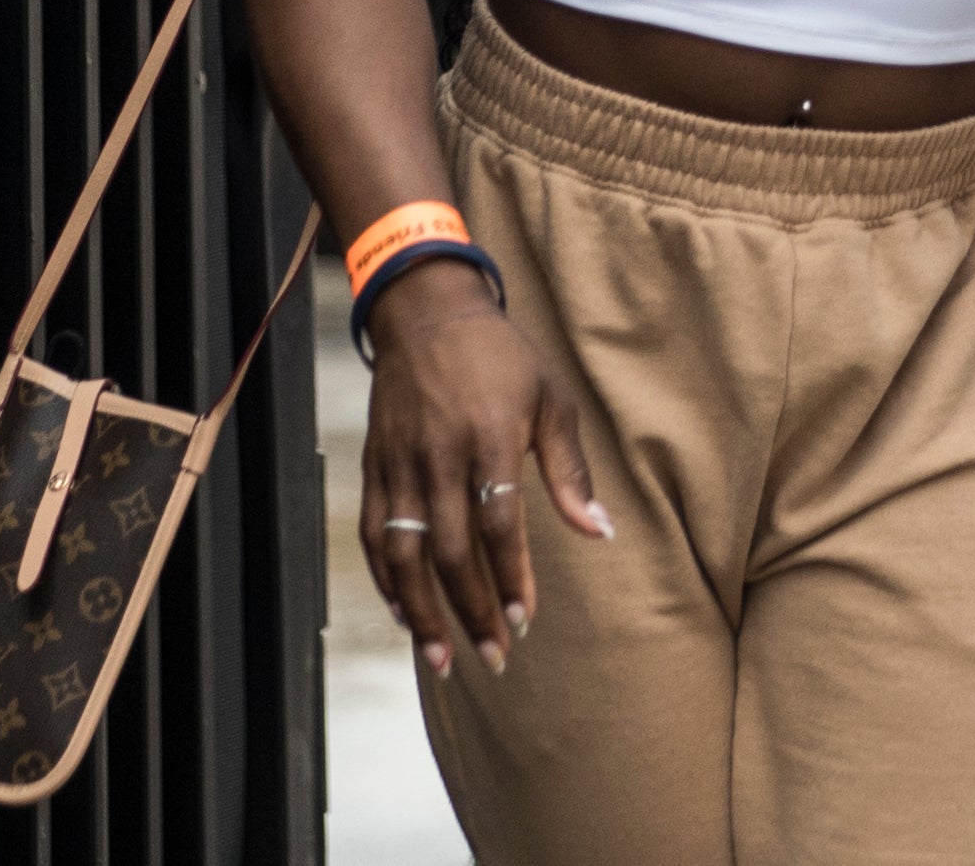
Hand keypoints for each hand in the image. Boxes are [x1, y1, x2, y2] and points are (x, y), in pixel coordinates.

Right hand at [358, 261, 610, 678]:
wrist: (427, 313)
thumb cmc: (501, 358)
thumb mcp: (551, 399)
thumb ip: (570, 470)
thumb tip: (600, 531)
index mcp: (489, 438)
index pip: (497, 524)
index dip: (509, 577)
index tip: (524, 619)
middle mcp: (438, 456)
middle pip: (449, 552)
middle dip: (471, 611)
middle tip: (496, 654)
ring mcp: (400, 464)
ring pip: (402, 555)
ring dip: (421, 613)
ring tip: (443, 659)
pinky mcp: (374, 467)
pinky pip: (374, 535)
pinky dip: (385, 580)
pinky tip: (404, 614)